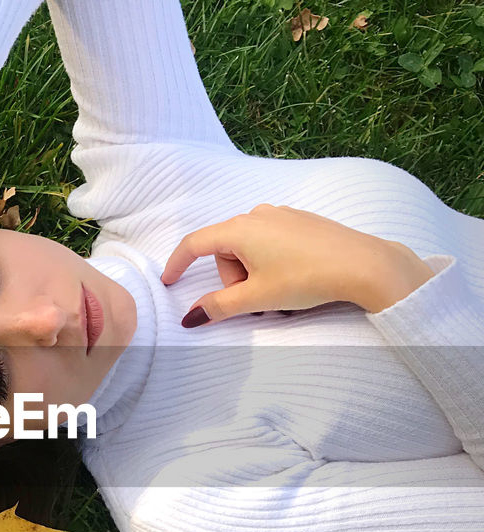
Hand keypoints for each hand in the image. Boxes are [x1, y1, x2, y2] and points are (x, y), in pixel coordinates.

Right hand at [160, 203, 432, 321]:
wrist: (362, 265)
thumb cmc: (306, 278)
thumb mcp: (257, 298)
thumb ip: (219, 307)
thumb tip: (191, 316)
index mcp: (239, 230)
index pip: (195, 244)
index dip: (178, 263)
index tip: (168, 281)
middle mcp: (256, 214)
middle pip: (225, 250)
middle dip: (232, 279)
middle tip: (255, 301)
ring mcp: (281, 214)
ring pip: (248, 247)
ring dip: (252, 273)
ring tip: (278, 293)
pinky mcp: (301, 220)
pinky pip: (270, 241)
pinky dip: (270, 262)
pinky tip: (293, 278)